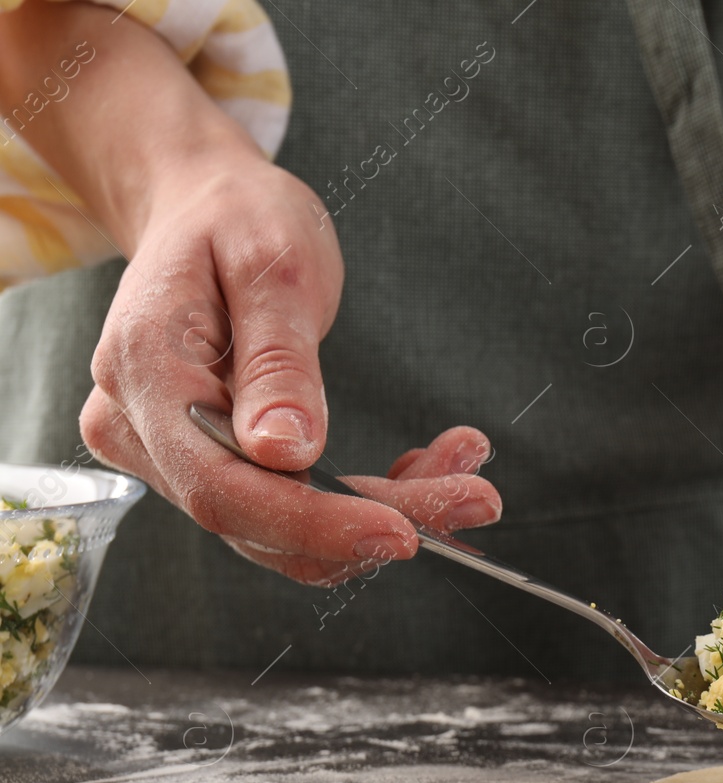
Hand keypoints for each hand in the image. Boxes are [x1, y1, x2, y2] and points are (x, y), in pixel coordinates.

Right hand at [80, 150, 501, 585]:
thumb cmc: (237, 219)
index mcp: (145, 376)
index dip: (315, 525)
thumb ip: (278, 362)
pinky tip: (422, 467)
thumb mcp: (272, 266)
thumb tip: (286, 454)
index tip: (405, 532)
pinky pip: (286, 503)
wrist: (207, 206)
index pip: (224, 488)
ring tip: (463, 472)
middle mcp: (143, 429)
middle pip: (258, 518)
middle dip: (372, 522)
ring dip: (381, 511)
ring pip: (281, 525)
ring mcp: (172, 451)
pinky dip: (361, 499)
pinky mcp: (211, 460)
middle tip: (475, 500)